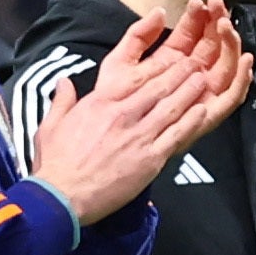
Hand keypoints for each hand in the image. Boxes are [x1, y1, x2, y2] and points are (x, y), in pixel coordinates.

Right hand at [28, 0, 253, 224]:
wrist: (61, 197)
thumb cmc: (55, 164)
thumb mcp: (51, 125)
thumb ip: (62, 100)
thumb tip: (63, 83)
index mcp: (101, 101)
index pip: (137, 76)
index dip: (159, 65)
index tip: (172, 57)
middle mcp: (123, 113)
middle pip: (160, 86)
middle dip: (180, 72)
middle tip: (197, 61)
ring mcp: (139, 135)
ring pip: (172, 106)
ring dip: (190, 91)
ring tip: (204, 79)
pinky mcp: (150, 159)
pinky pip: (176, 135)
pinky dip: (191, 121)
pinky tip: (203, 111)